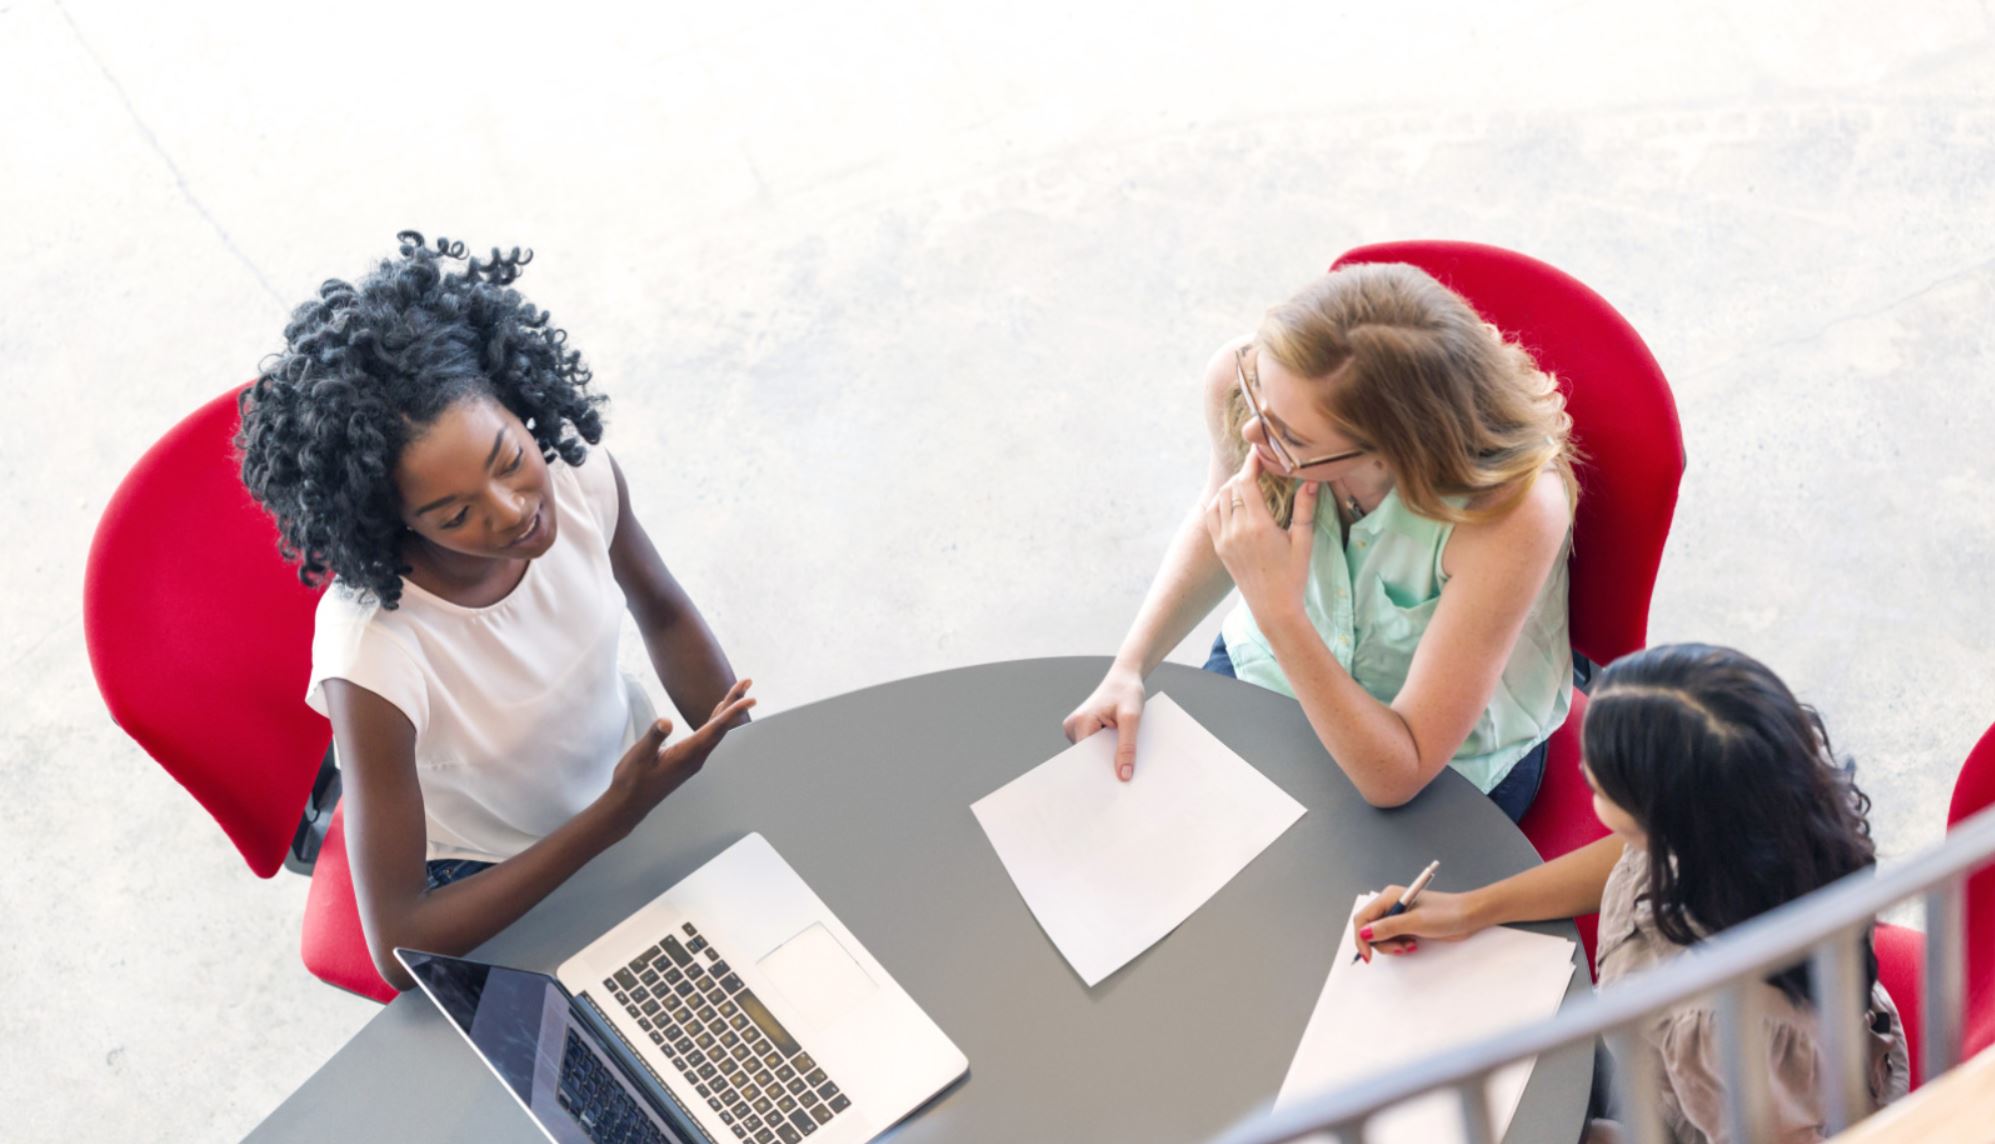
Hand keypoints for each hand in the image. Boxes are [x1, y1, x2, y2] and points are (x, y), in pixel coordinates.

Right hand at [605, 678, 756, 828]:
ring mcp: (693, 759)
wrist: (628, 804)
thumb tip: (666, 721)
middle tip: (747, 681)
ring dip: (727, 710)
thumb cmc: (632, 781)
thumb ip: (653, 738)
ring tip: (737, 691)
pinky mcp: (688, 759)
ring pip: (716, 730)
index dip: (733, 711)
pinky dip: (717, 720)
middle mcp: (696, 757)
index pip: (716, 728)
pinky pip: (709, 735)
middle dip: (734, 702)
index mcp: (688, 754)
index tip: (749, 697)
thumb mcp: (639, 756)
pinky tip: (718, 712)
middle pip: (721, 726)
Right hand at [1061, 666, 1146, 781]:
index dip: (1100, 773)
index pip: (1086, 758)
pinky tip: (1119, 753)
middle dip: (1105, 766)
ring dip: (1108, 757)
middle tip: (1124, 781)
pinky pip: (1095, 748)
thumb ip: (1127, 747)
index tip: (1114, 789)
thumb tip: (1124, 775)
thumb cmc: (1127, 692)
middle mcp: (1073, 726)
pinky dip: (1108, 751)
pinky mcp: (1083, 730)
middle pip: (1088, 758)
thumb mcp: (1132, 718)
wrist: (1125, 678)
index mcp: (1080, 722)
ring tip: (1124, 763)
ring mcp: (1076, 728)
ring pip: (1092, 754)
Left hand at [1205, 451, 1317, 627]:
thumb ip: (1305, 509)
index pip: (1247, 483)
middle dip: (1243, 473)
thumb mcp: (1303, 541)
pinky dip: (1219, 501)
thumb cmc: (1293, 575)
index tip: (1259, 452)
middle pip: (1232, 487)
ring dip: (1230, 486)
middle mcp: (1236, 531)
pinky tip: (1232, 499)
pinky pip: (1211, 516)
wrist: (1273, 608)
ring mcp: (1224, 540)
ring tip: (1247, 482)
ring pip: (1219, 499)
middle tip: (1258, 465)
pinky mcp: (1219, 548)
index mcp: (1258, 526)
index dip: (1251, 463)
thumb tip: (1311, 480)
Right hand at [1350, 885, 1484, 962]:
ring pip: (1381, 937)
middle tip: (1399, 949)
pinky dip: (1400, 945)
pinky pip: (1393, 939)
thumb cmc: (1445, 914)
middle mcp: (1391, 905)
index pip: (1363, 918)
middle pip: (1370, 929)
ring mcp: (1399, 916)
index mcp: (1388, 897)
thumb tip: (1365, 933)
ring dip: (1393, 946)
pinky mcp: (1407, 925)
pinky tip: (1414, 945)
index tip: (1368, 955)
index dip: (1362, 938)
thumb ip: (1388, 928)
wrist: (1468, 916)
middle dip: (1382, 944)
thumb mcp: (1415, 922)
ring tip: (1410, 946)